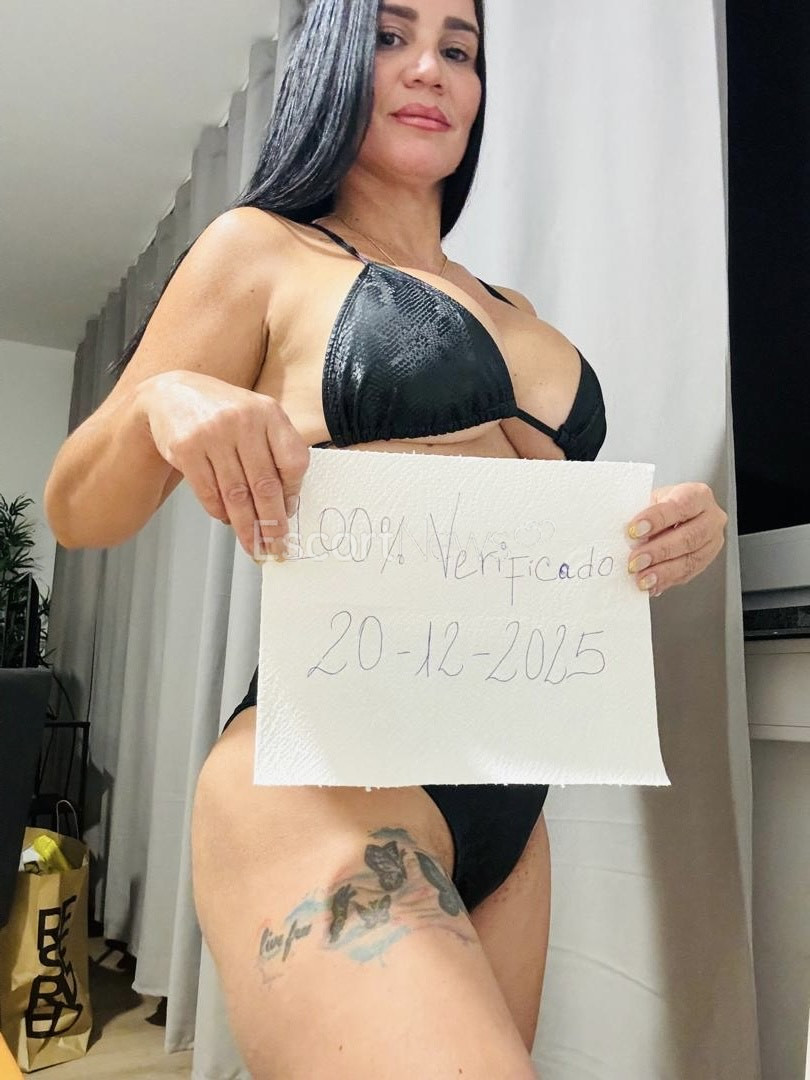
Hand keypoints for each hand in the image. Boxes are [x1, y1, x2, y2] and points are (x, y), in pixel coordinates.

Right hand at [140, 370, 309, 558]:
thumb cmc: (223, 412)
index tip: (290, 514)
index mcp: (269, 413)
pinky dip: (219, 512)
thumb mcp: (257, 418)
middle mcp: (243, 421)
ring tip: (253, 544)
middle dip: (272, 523)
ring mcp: (212, 434)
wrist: (171, 395)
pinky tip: (226, 518)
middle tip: (276, 545)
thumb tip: (287, 504)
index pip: (293, 461)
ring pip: (236, 494)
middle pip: (265, 484)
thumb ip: (276, 451)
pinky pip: (208, 492)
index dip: (293, 493)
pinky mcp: (186, 448)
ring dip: (246, 526)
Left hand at [625, 482, 727, 596]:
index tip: (633, 530)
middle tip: (635, 561)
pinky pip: (688, 574)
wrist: (674, 514)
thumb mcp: (652, 500)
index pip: (680, 506)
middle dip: (659, 551)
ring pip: (690, 560)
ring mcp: (712, 541)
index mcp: (698, 495)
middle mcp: (711, 518)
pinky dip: (666, 581)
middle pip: (688, 537)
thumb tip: (625, 537)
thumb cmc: (662, 504)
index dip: (656, 519)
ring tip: (641, 578)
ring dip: (662, 572)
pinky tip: (651, 585)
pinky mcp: (706, 561)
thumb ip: (643, 514)